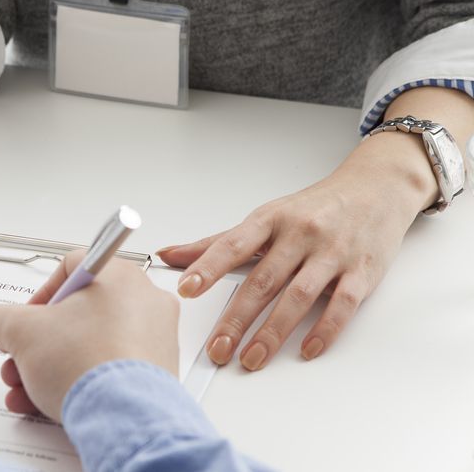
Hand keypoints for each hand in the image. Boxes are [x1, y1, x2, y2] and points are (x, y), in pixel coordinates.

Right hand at [0, 251, 179, 421]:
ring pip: (91, 345)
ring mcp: (155, 338)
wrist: (124, 417)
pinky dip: (80, 381)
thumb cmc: (86, 365)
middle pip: (78, 314)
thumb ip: (1, 319)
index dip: (40, 295)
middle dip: (39, 343)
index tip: (27, 319)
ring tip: (26, 390)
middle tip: (20, 360)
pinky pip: (110, 369)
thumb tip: (1, 324)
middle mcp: (144, 300)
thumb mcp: (20, 332)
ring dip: (51, 366)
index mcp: (118, 275)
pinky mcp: (157, 372)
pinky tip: (50, 402)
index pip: (71, 268)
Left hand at [157, 131, 437, 370]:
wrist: (376, 188)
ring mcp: (332, 253)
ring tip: (251, 358)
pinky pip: (343, 304)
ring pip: (298, 296)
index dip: (208, 267)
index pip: (233, 245)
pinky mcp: (362, 271)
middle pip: (262, 280)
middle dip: (236, 318)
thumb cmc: (314, 208)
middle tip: (217, 348)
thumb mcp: (265, 218)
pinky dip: (325, 329)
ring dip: (273, 332)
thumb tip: (170, 256)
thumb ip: (218, 243)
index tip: (186, 289)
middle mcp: (300, 234)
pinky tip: (306, 349)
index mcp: (271, 219)